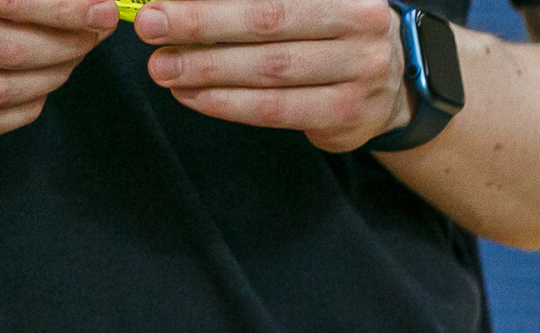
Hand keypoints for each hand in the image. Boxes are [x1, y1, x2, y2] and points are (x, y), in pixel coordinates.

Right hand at [0, 0, 112, 134]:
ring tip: (69, 60)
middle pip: (9, 52)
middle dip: (66, 47)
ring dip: (51, 80)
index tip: (104, 12)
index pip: (7, 0)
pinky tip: (41, 91)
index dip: (63, 10)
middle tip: (92, 37)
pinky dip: (25, 111)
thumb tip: (80, 0)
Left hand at [136, 0, 410, 151]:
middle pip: (268, 23)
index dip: (211, 0)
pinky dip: (230, 104)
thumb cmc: (328, 29)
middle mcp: (362, 24)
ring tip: (163, 68)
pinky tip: (194, 96)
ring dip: (209, 70)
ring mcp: (362, 73)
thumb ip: (251, 1)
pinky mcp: (350, 114)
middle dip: (201, 25)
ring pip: (272, 71)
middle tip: (149, 28)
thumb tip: (177, 2)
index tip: (159, 1)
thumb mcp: (304, 2)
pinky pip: (280, 110)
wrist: (391, 82)